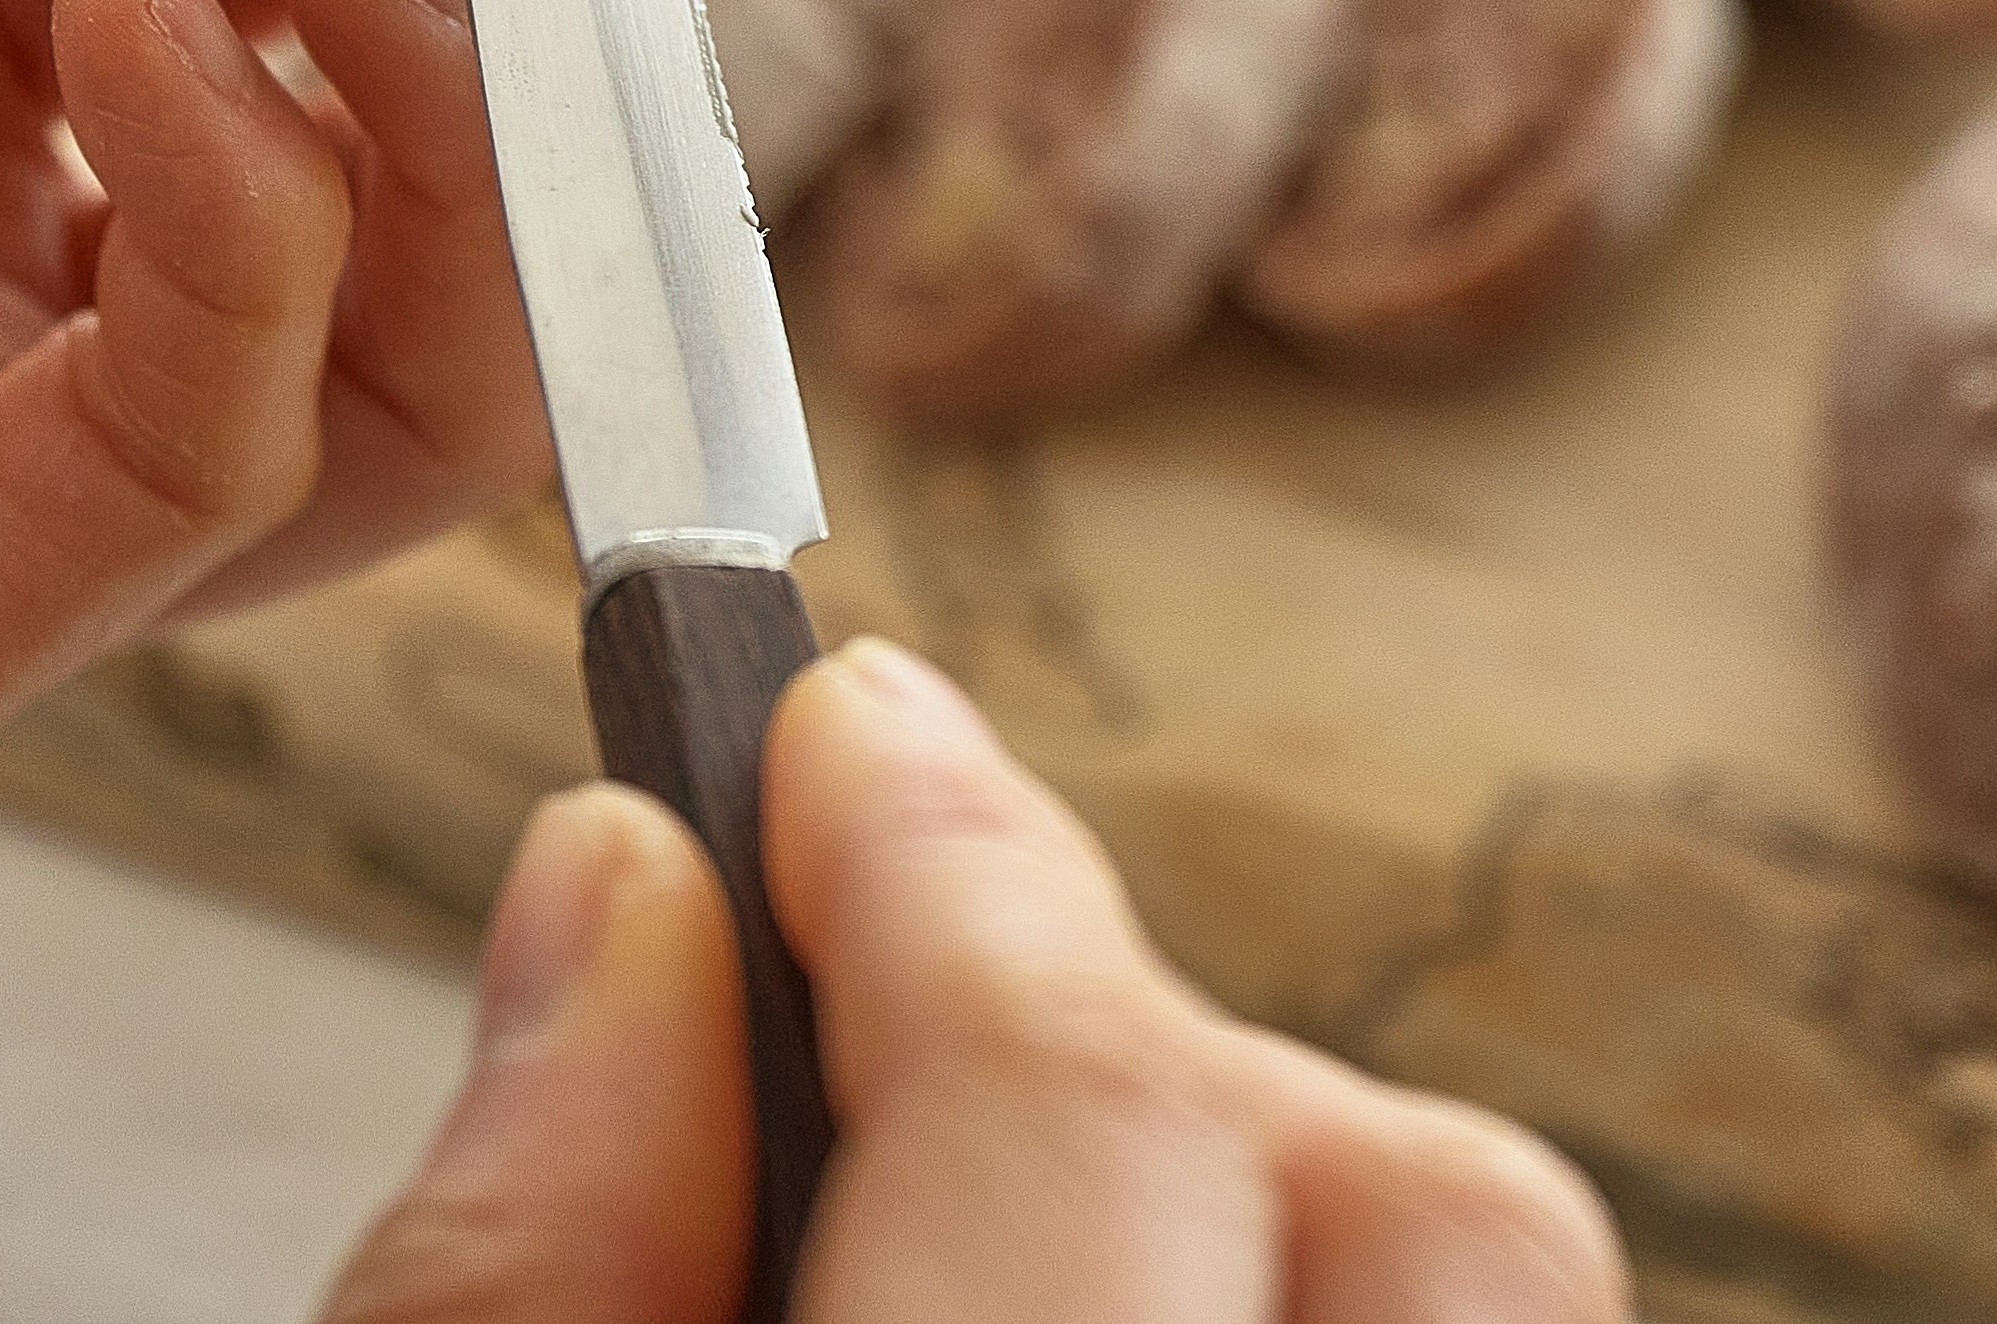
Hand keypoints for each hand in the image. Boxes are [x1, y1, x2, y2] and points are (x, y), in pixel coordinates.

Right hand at [326, 642, 1624, 1323]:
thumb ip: (520, 1267)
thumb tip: (626, 890)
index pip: (1096, 1105)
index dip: (949, 871)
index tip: (827, 732)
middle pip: (1442, 1212)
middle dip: (1170, 1058)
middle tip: (897, 1013)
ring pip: (1477, 1312)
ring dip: (1240, 1211)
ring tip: (952, 1234)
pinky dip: (1282, 1319)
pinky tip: (1072, 1321)